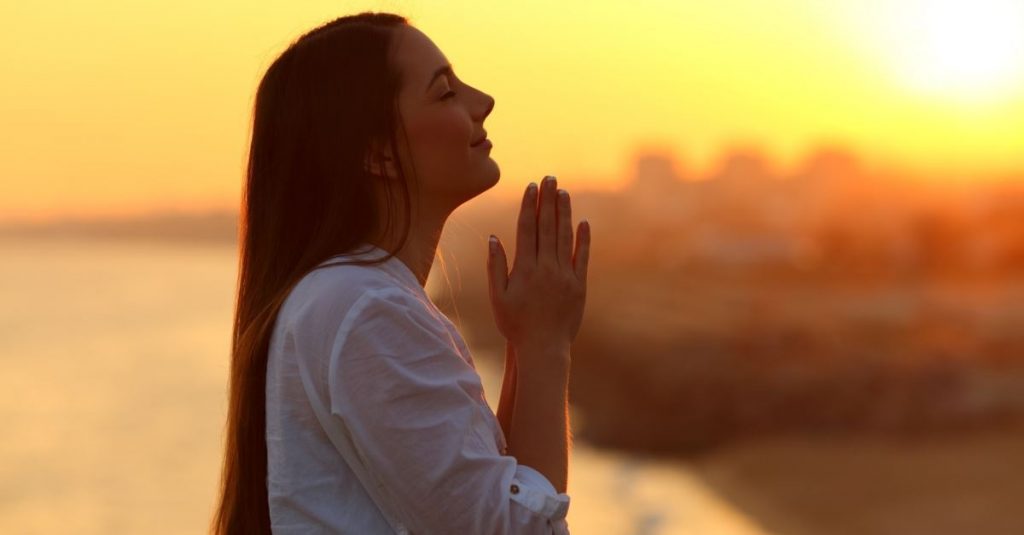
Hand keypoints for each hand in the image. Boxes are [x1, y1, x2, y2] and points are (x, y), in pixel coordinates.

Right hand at [486, 175, 590, 365]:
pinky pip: (583, 257)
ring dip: (564, 213)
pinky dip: (583, 239)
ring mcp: (565, 276)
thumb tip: (493, 238)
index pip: (527, 229)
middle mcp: (546, 268)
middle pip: (547, 227)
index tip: (531, 187)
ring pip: (565, 238)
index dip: (529, 206)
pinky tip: (583, 222)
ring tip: (563, 192)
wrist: (544, 349)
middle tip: (549, 178)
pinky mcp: (580, 286)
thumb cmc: (516, 325)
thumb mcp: (497, 297)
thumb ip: (495, 267)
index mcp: (525, 269)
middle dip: (548, 200)